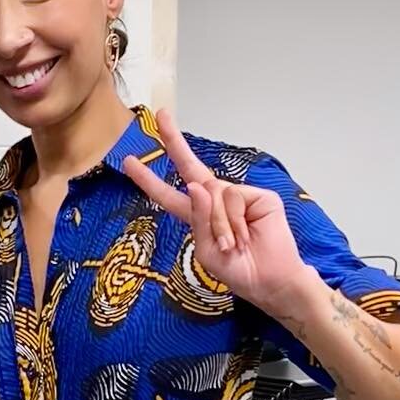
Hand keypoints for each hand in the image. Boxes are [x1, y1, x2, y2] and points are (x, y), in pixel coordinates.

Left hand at [122, 108, 308, 313]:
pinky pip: (234, 198)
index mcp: (199, 216)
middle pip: (191, 167)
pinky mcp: (259, 196)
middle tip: (160, 117)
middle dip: (174, 142)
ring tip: (233, 245)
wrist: (269, 282)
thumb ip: (198, 219)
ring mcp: (239, 196)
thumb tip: (196, 186)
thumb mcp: (206, 250)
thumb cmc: (238, 270)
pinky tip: (246, 236)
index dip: (149, 179)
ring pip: (214, 194)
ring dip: (219, 224)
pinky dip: (235, 221)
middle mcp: (217, 201)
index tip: (130, 161)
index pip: (170, 194)